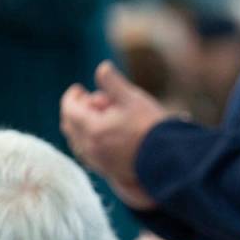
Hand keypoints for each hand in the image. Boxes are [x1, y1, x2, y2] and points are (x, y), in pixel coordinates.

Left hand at [60, 61, 168, 209]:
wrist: (170, 160)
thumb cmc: (152, 128)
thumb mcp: (132, 98)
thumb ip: (112, 81)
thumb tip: (102, 68)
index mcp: (92, 130)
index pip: (69, 109)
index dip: (72, 96)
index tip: (80, 88)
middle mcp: (91, 149)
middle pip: (69, 127)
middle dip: (76, 110)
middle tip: (91, 101)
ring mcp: (99, 162)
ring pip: (78, 142)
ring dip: (83, 127)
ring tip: (100, 118)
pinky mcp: (109, 171)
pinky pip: (89, 155)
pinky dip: (90, 142)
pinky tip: (105, 136)